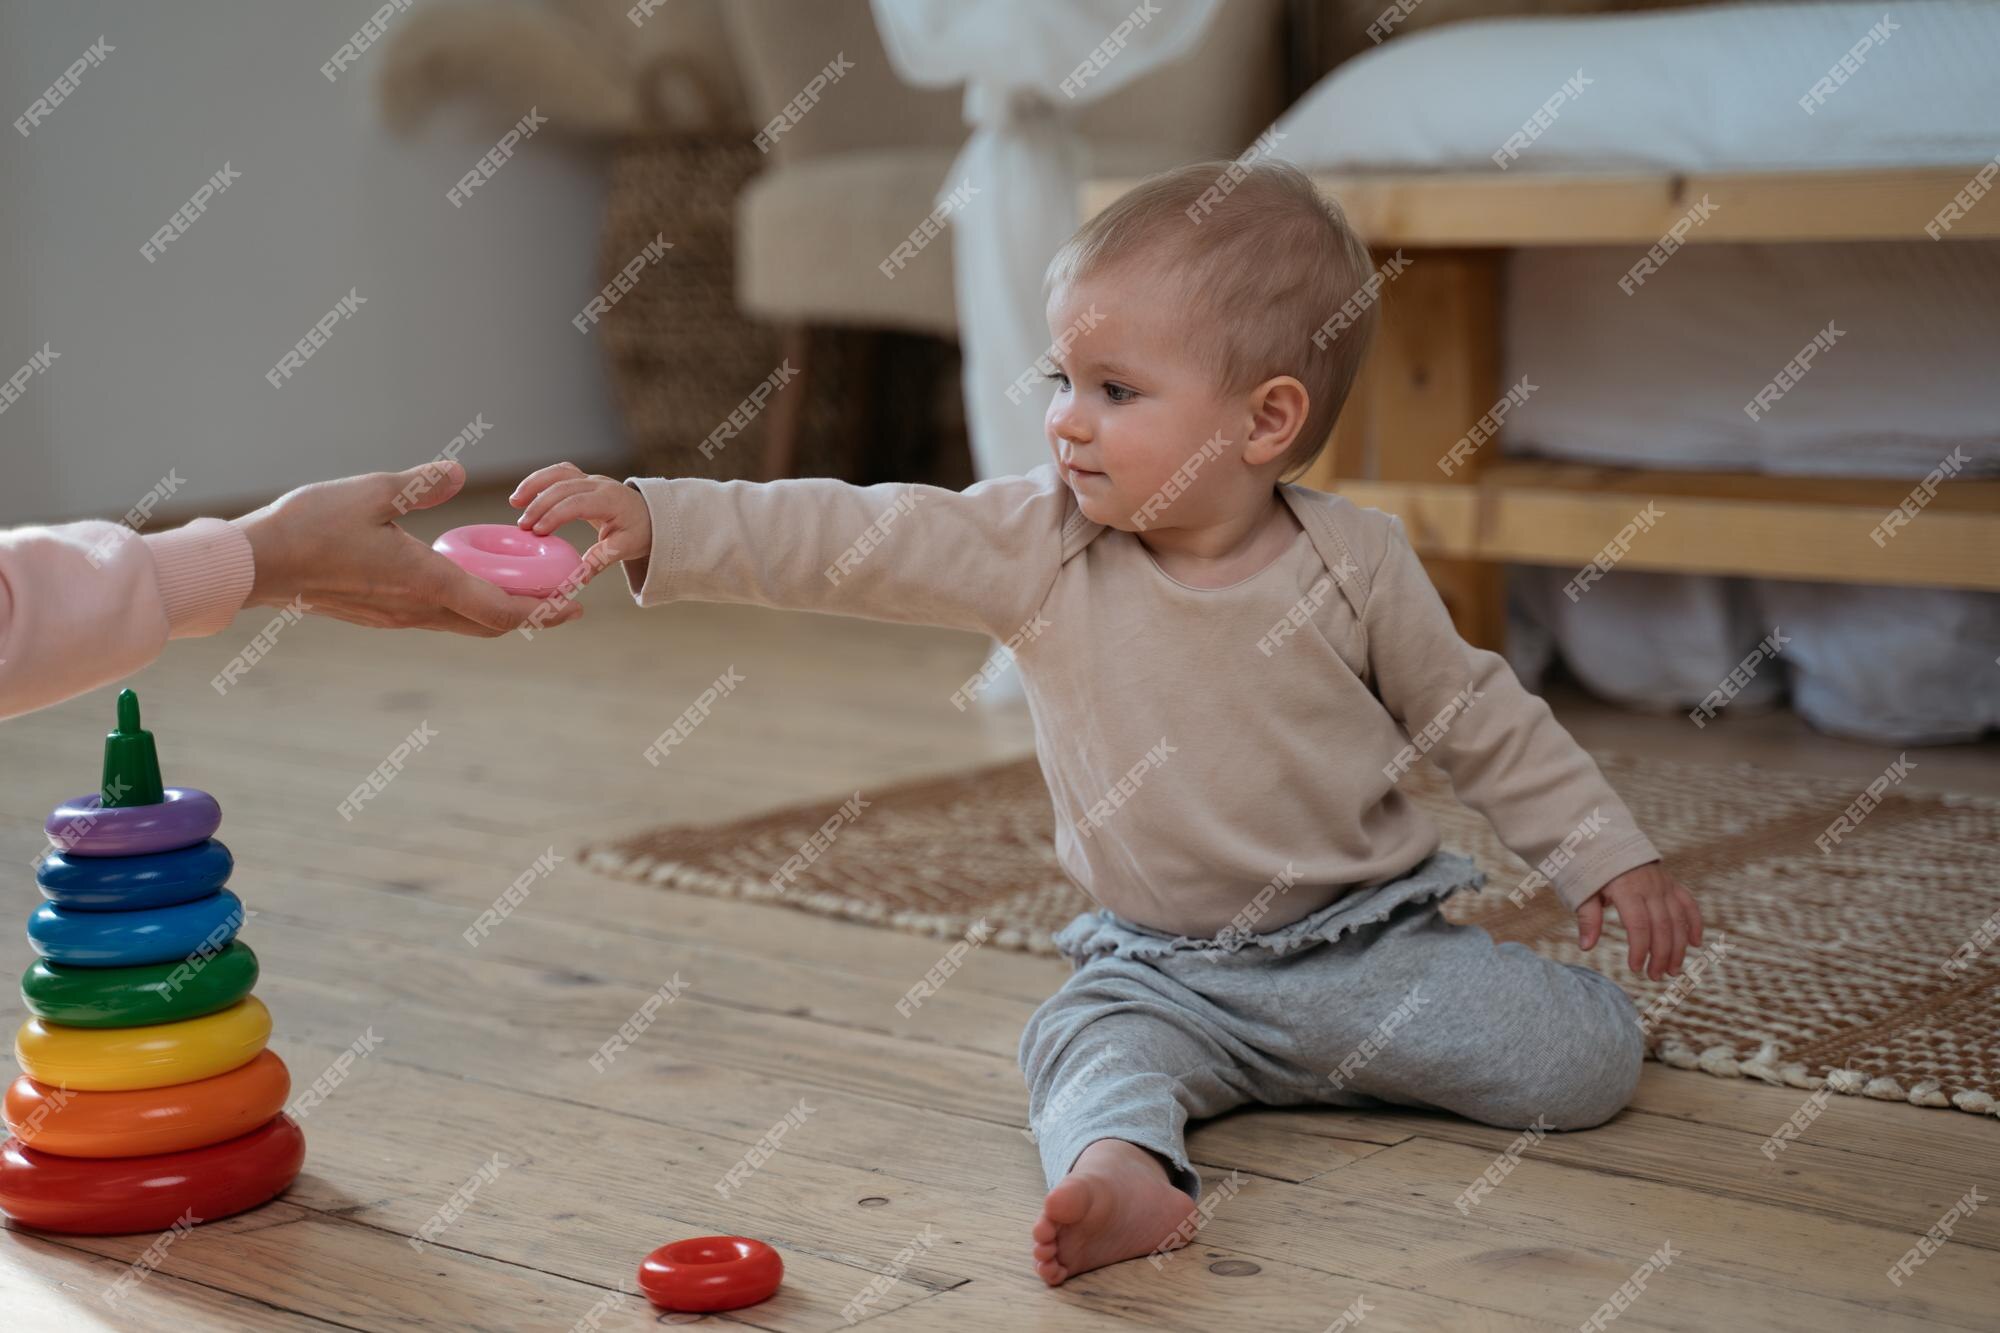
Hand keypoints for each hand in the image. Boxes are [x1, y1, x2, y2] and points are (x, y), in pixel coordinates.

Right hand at [234, 461, 578, 635]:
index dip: (545, 610)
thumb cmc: (309, 526)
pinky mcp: (378, 613)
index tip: (575, 604)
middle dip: (532, 612)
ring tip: (522, 586)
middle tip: (562, 598)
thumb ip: (422, 483)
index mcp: (428, 582)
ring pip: (463, 622)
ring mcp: (396, 616)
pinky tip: (465, 578)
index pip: (503, 611)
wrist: (257, 564)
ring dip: (498, 608)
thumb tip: (459, 471)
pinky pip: (436, 615)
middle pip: (490, 624)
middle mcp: (418, 609)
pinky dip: (465, 603)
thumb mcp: (373, 491)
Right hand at [509, 462, 652, 579]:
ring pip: (558, 473)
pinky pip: (558, 473)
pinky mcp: (583, 479)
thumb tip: (577, 578)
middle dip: (539, 504)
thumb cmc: (639, 532)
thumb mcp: (625, 548)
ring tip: (515, 503)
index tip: (538, 532)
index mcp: (611, 500)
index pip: (577, 502)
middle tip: (522, 527)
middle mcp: (599, 484)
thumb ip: (600, 559)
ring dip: (534, 485)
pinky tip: (524, 495)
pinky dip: (539, 481)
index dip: (555, 515)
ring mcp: (590, 479)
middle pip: (563, 486)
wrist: (651, 517)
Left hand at [1576, 861, 1701, 980]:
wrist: (1603, 837)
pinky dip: (1695, 922)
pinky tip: (1696, 943)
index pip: (1639, 925)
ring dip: (1679, 947)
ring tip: (1673, 970)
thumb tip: (1587, 947)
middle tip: (1655, 977)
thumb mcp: (1581, 890)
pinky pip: (1688, 903)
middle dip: (1661, 955)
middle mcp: (1650, 887)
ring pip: (1678, 919)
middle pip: (1662, 926)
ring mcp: (1663, 884)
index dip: (1639, 949)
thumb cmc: (1588, 868)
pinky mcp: (1670, 882)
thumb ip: (1588, 918)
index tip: (1634, 968)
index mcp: (1627, 889)